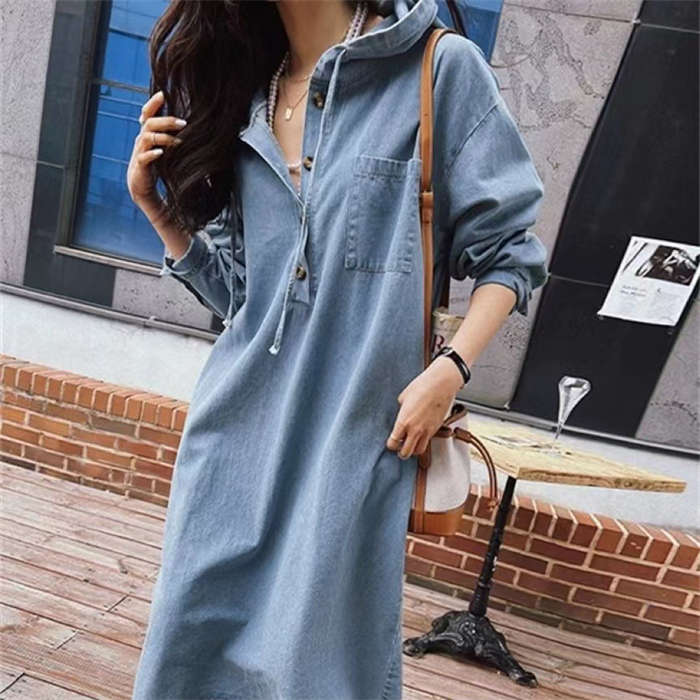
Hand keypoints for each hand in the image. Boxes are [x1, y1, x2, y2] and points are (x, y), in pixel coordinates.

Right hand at [126, 90, 185, 207]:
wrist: (141, 184)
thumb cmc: (155, 164)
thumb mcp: (163, 147)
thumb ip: (171, 135)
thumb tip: (192, 125)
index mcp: (147, 133)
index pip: (147, 114)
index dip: (153, 103)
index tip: (162, 94)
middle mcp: (142, 140)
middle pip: (150, 123)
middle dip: (166, 121)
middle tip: (183, 123)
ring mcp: (140, 152)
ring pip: (147, 138)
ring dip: (164, 138)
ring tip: (178, 141)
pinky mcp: (140, 166)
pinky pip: (144, 157)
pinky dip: (152, 154)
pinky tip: (161, 153)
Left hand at [386, 356, 464, 459]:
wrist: (440, 384)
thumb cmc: (422, 386)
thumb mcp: (403, 398)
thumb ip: (401, 411)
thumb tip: (402, 414)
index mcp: (403, 421)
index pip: (393, 443)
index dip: (391, 445)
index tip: (391, 443)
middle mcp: (415, 429)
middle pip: (406, 453)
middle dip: (401, 452)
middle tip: (400, 448)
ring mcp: (427, 430)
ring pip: (419, 451)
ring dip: (413, 450)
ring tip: (410, 444)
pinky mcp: (436, 428)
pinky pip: (428, 442)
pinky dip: (423, 442)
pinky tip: (420, 435)